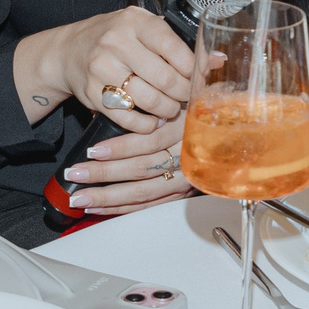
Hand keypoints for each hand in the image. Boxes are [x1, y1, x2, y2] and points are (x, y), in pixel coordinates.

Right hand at [54, 7, 193, 135]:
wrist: (69, 51)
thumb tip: (219, 61)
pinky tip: (152, 119)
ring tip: (171, 109)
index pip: (175, 49)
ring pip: (149, 100)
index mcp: (135, 22)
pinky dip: (145, 124)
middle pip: (165, 79)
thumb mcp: (144, 29)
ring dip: (167, 110)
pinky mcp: (92, 93)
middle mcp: (117, 43)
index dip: (193, 70)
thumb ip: (178, 44)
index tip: (199, 79)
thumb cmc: (116, 39)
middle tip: (187, 98)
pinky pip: (128, 117)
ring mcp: (102, 68)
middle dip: (182, 94)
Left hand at [65, 109, 194, 214]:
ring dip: (107, 196)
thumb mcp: (183, 100)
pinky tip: (99, 208)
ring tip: (80, 197)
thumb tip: (112, 110)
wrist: (232, 135)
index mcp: (187, 130)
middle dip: (104, 173)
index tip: (92, 149)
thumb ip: (154, 107)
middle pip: (141, 169)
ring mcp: (185, 180)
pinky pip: (149, 205)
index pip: (149, 142)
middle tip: (76, 174)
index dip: (119, 147)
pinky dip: (122, 208)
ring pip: (142, 192)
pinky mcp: (182, 194)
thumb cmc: (202, 113)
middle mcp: (187, 158)